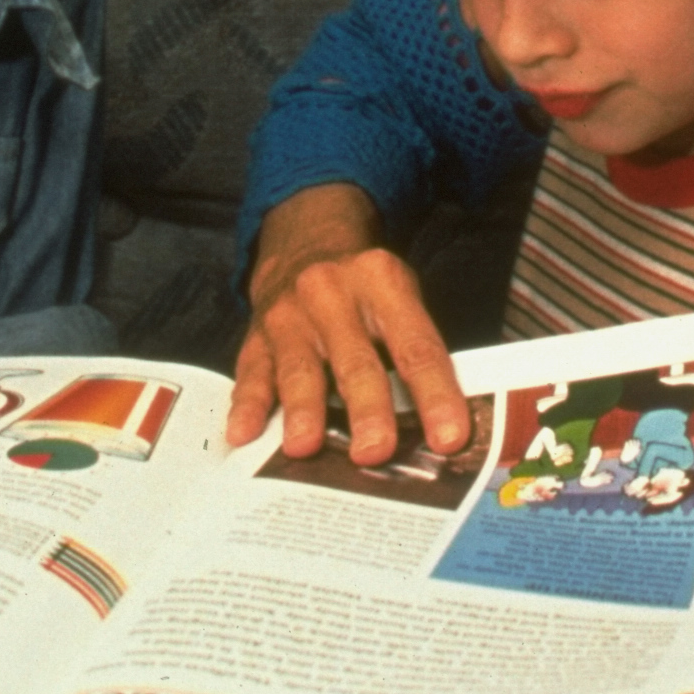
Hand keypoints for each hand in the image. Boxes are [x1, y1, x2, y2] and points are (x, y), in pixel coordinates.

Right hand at [225, 184, 470, 463]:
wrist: (305, 242)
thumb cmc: (365, 288)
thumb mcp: (401, 297)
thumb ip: (417, 353)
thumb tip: (443, 429)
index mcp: (383, 283)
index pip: (417, 347)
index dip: (436, 395)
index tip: (449, 439)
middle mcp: (332, 294)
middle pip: (355, 361)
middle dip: (366, 408)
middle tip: (375, 452)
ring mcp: (289, 315)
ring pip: (299, 369)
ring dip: (303, 410)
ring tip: (304, 448)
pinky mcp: (257, 336)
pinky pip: (251, 374)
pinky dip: (247, 406)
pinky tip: (243, 434)